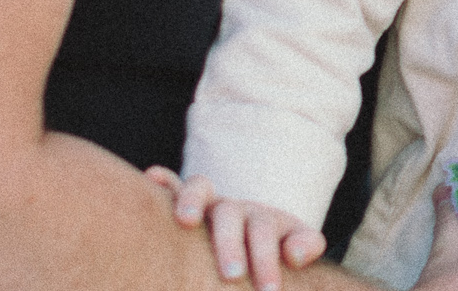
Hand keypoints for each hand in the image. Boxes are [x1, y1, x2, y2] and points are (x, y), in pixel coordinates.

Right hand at [147, 167, 323, 290]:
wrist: (248, 239)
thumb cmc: (272, 249)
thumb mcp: (293, 244)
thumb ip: (305, 244)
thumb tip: (294, 254)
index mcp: (260, 219)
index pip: (265, 232)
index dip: (267, 260)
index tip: (270, 290)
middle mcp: (231, 208)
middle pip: (231, 215)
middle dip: (231, 244)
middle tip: (232, 275)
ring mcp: (205, 204)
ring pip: (200, 190)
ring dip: (192, 201)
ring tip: (185, 221)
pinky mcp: (180, 204)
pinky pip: (170, 184)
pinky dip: (162, 179)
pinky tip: (152, 177)